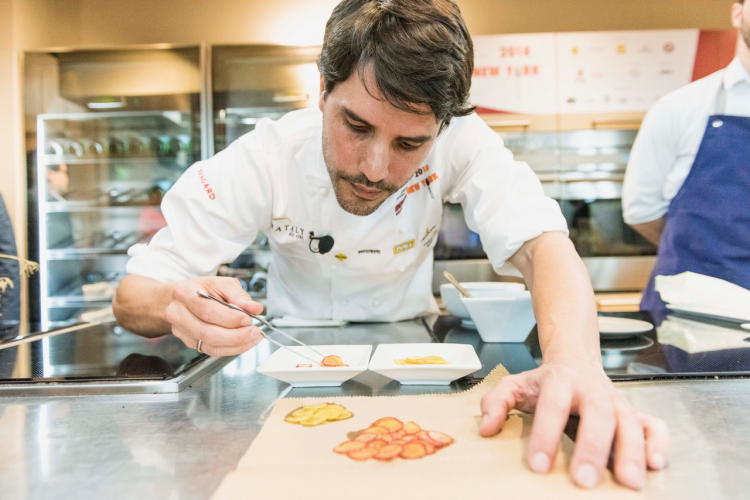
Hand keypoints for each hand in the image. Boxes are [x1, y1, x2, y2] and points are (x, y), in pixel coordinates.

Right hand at [164, 276, 264, 356]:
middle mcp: (178, 314)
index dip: (229, 318)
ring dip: (236, 344)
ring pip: (209, 345)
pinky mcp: (189, 342)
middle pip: (207, 332)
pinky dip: (231, 349)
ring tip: (252, 337)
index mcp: (185, 293)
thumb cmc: (203, 289)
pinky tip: (243, 343)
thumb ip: (239, 296)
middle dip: (236, 335)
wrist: (182, 299)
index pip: (207, 310)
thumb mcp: (222, 283)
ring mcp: (182, 331)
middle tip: (254, 332)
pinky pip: (211, 351)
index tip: (247, 318)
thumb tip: (254, 308)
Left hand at [479, 362, 670, 489]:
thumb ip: (497, 402)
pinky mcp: (634, 412)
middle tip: (584, 480)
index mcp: (560, 380)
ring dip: (631, 452)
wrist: (575, 358)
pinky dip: (659, 443)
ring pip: (630, 421)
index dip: (546, 435)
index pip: (553, 405)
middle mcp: (592, 389)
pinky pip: (654, 425)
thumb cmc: (545, 380)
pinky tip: (656, 465)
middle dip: (593, 447)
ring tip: (628, 482)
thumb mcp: (514, 384)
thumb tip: (486, 428)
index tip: (539, 465)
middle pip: (597, 414)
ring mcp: (616, 400)